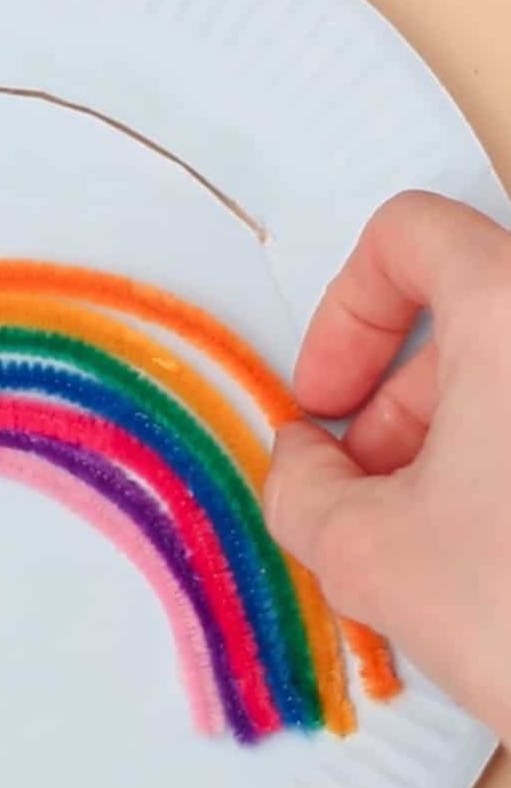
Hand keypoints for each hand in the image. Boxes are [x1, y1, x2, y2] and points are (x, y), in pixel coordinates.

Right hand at [264, 191, 510, 739]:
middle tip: (364, 484)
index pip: (411, 234)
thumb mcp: (366, 553)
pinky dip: (501, 463)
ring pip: (509, 372)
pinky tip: (489, 546)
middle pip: (460, 316)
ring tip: (427, 534)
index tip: (328, 396)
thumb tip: (303, 458)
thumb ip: (296, 484)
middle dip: (389, 401)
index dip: (343, 311)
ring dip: (445, 439)